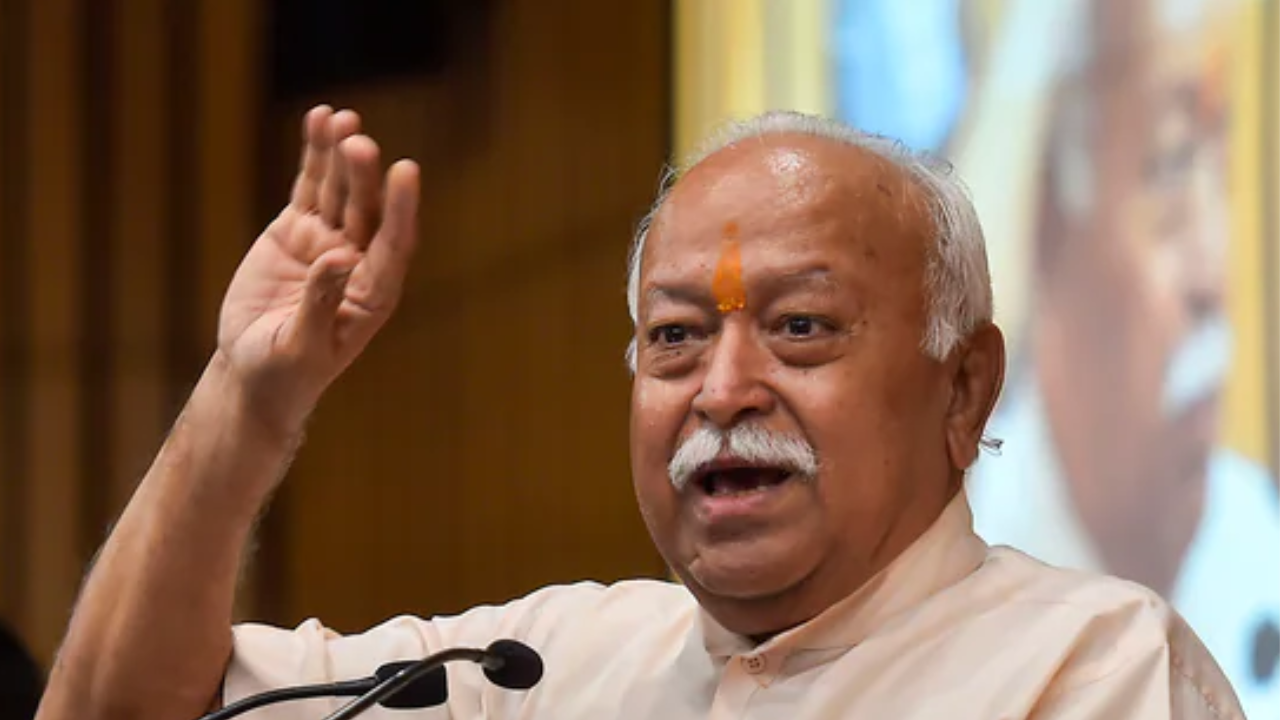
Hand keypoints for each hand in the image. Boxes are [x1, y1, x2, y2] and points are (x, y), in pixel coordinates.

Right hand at [216, 106, 419, 434]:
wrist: (254, 373)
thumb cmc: (285, 373)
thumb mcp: (300, 347)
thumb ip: (321, 302)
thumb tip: (341, 256)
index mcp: (373, 295)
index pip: (394, 246)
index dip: (401, 210)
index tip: (406, 171)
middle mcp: (359, 262)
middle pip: (367, 211)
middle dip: (364, 176)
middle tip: (358, 142)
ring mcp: (329, 241)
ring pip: (340, 191)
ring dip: (341, 156)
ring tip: (341, 118)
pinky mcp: (298, 230)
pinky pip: (309, 187)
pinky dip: (314, 156)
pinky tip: (320, 120)